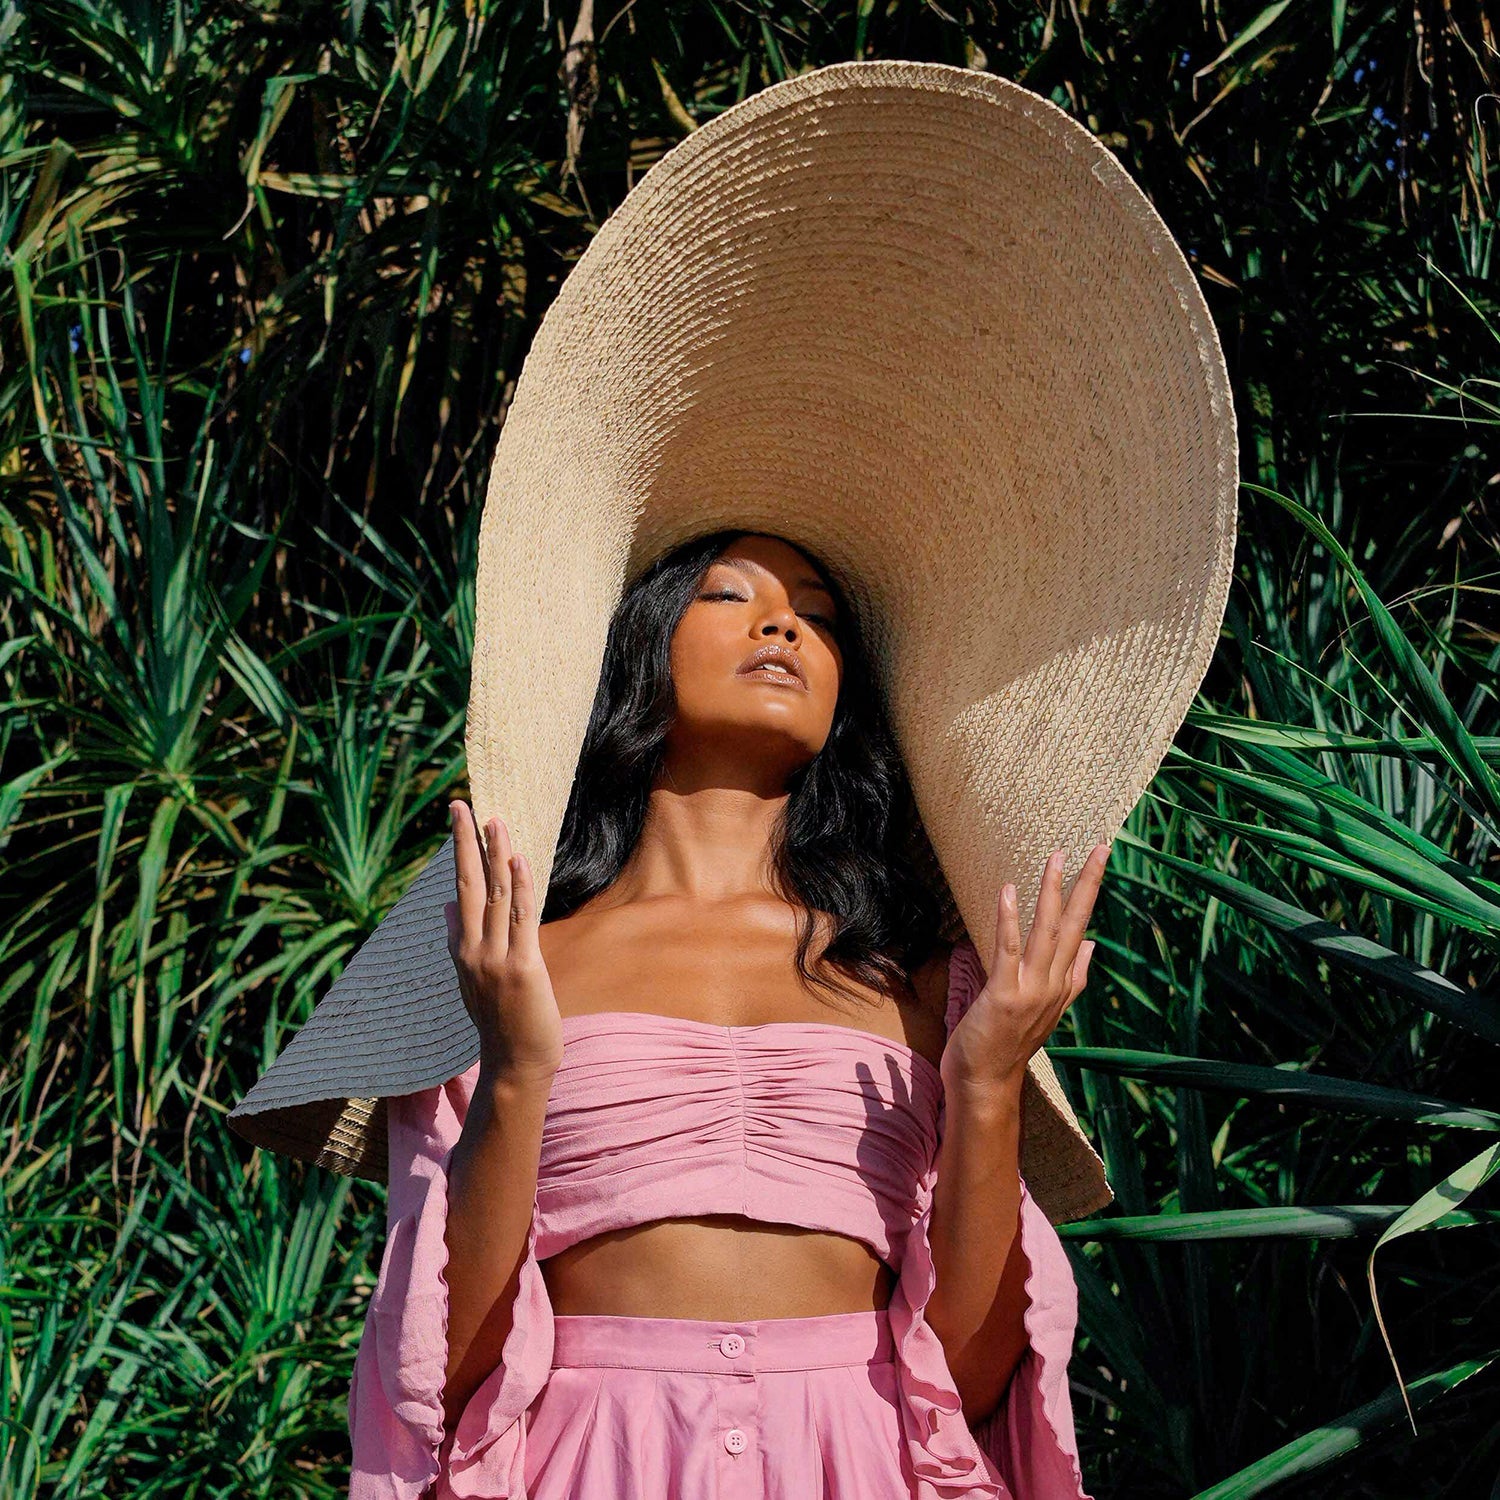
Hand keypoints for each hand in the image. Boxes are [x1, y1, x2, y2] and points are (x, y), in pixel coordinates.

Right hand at [444, 799, 564, 1084]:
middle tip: (461, 806)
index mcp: (462, 950)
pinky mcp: (522, 967)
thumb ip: (461, 943)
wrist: (516, 1064)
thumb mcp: (473, 980)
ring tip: (494, 820)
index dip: (460, 855)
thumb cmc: (502, 1022)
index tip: (459, 821)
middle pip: (468, 885)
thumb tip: (449, 908)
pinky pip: (521, 918)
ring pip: (495, 896)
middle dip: (465, 844)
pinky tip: (518, 860)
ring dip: (496, 855)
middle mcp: (473, 950)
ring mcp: (495, 958)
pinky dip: (520, 887)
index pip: (460, 891)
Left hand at [941, 842, 1108, 1095]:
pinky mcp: (1005, 994)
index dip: (1091, 893)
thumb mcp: (1045, 1008)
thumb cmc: (1007, 1044)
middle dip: (1087, 885)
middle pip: (1075, 925)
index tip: (1100, 859)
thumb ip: (1071, 977)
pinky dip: (1010, 920)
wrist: (986, 1083)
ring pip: (1047, 932)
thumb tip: (1091, 945)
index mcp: (1062, 985)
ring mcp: (1031, 990)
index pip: (1083, 929)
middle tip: (1099, 848)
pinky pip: (1008, 950)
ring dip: (1053, 893)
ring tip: (1058, 858)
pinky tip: (1010, 891)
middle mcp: (1053, 985)